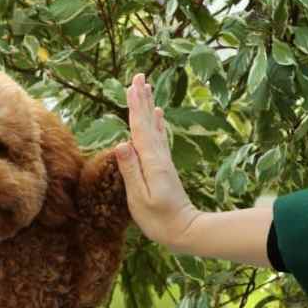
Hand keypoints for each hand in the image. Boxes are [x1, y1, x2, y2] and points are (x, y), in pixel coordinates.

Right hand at [115, 73, 201, 250]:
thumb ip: (131, 171)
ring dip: (150, 107)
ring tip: (147, 88)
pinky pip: (159, 138)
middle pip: (149, 123)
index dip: (135, 107)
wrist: (185, 231)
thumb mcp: (140, 198)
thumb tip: (122, 143)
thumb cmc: (159, 220)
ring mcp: (163, 161)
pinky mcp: (164, 167)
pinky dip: (158, 124)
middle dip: (142, 100)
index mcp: (151, 163)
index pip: (139, 129)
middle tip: (139, 77)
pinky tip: (159, 115)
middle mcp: (159, 157)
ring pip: (154, 127)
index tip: (131, 86)